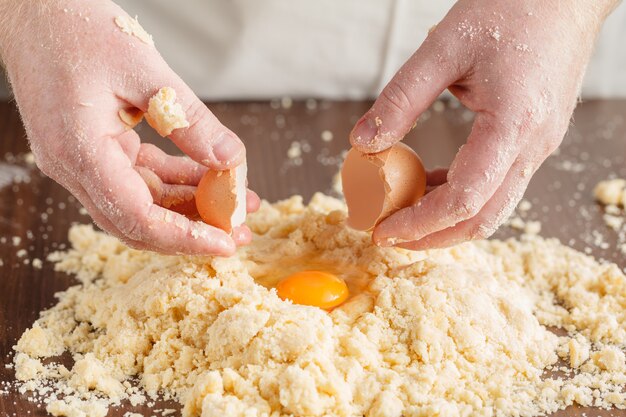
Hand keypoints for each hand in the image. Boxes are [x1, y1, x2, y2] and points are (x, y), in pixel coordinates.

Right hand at [0, 0, 259, 255]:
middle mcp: (75, 167)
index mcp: (79, 152)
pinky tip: (209, 177)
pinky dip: (174, 181)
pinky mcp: (93, 151)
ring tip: (235, 202)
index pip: (136, 218)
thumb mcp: (145, 70)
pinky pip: (139, 178)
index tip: (226, 243)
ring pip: (142, 203)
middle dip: (193, 231)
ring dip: (189, 206)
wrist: (34, 11)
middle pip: (139, 222)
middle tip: (239, 230)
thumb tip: (229, 160)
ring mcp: (82, 162)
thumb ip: (189, 121)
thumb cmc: (76, 28)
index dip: (185, 238)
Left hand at [350, 0, 616, 249]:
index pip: (465, 199)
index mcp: (514, 125)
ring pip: (493, 207)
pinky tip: (429, 182)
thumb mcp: (444, 47)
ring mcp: (539, 146)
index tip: (382, 230)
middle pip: (483, 219)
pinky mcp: (535, 140)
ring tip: (402, 212)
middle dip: (432, 237)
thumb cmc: (512, 8)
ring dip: (446, 220)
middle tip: (388, 235)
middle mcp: (533, 146)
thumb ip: (401, 98)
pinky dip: (461, 195)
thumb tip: (363, 143)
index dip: (419, 223)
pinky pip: (497, 184)